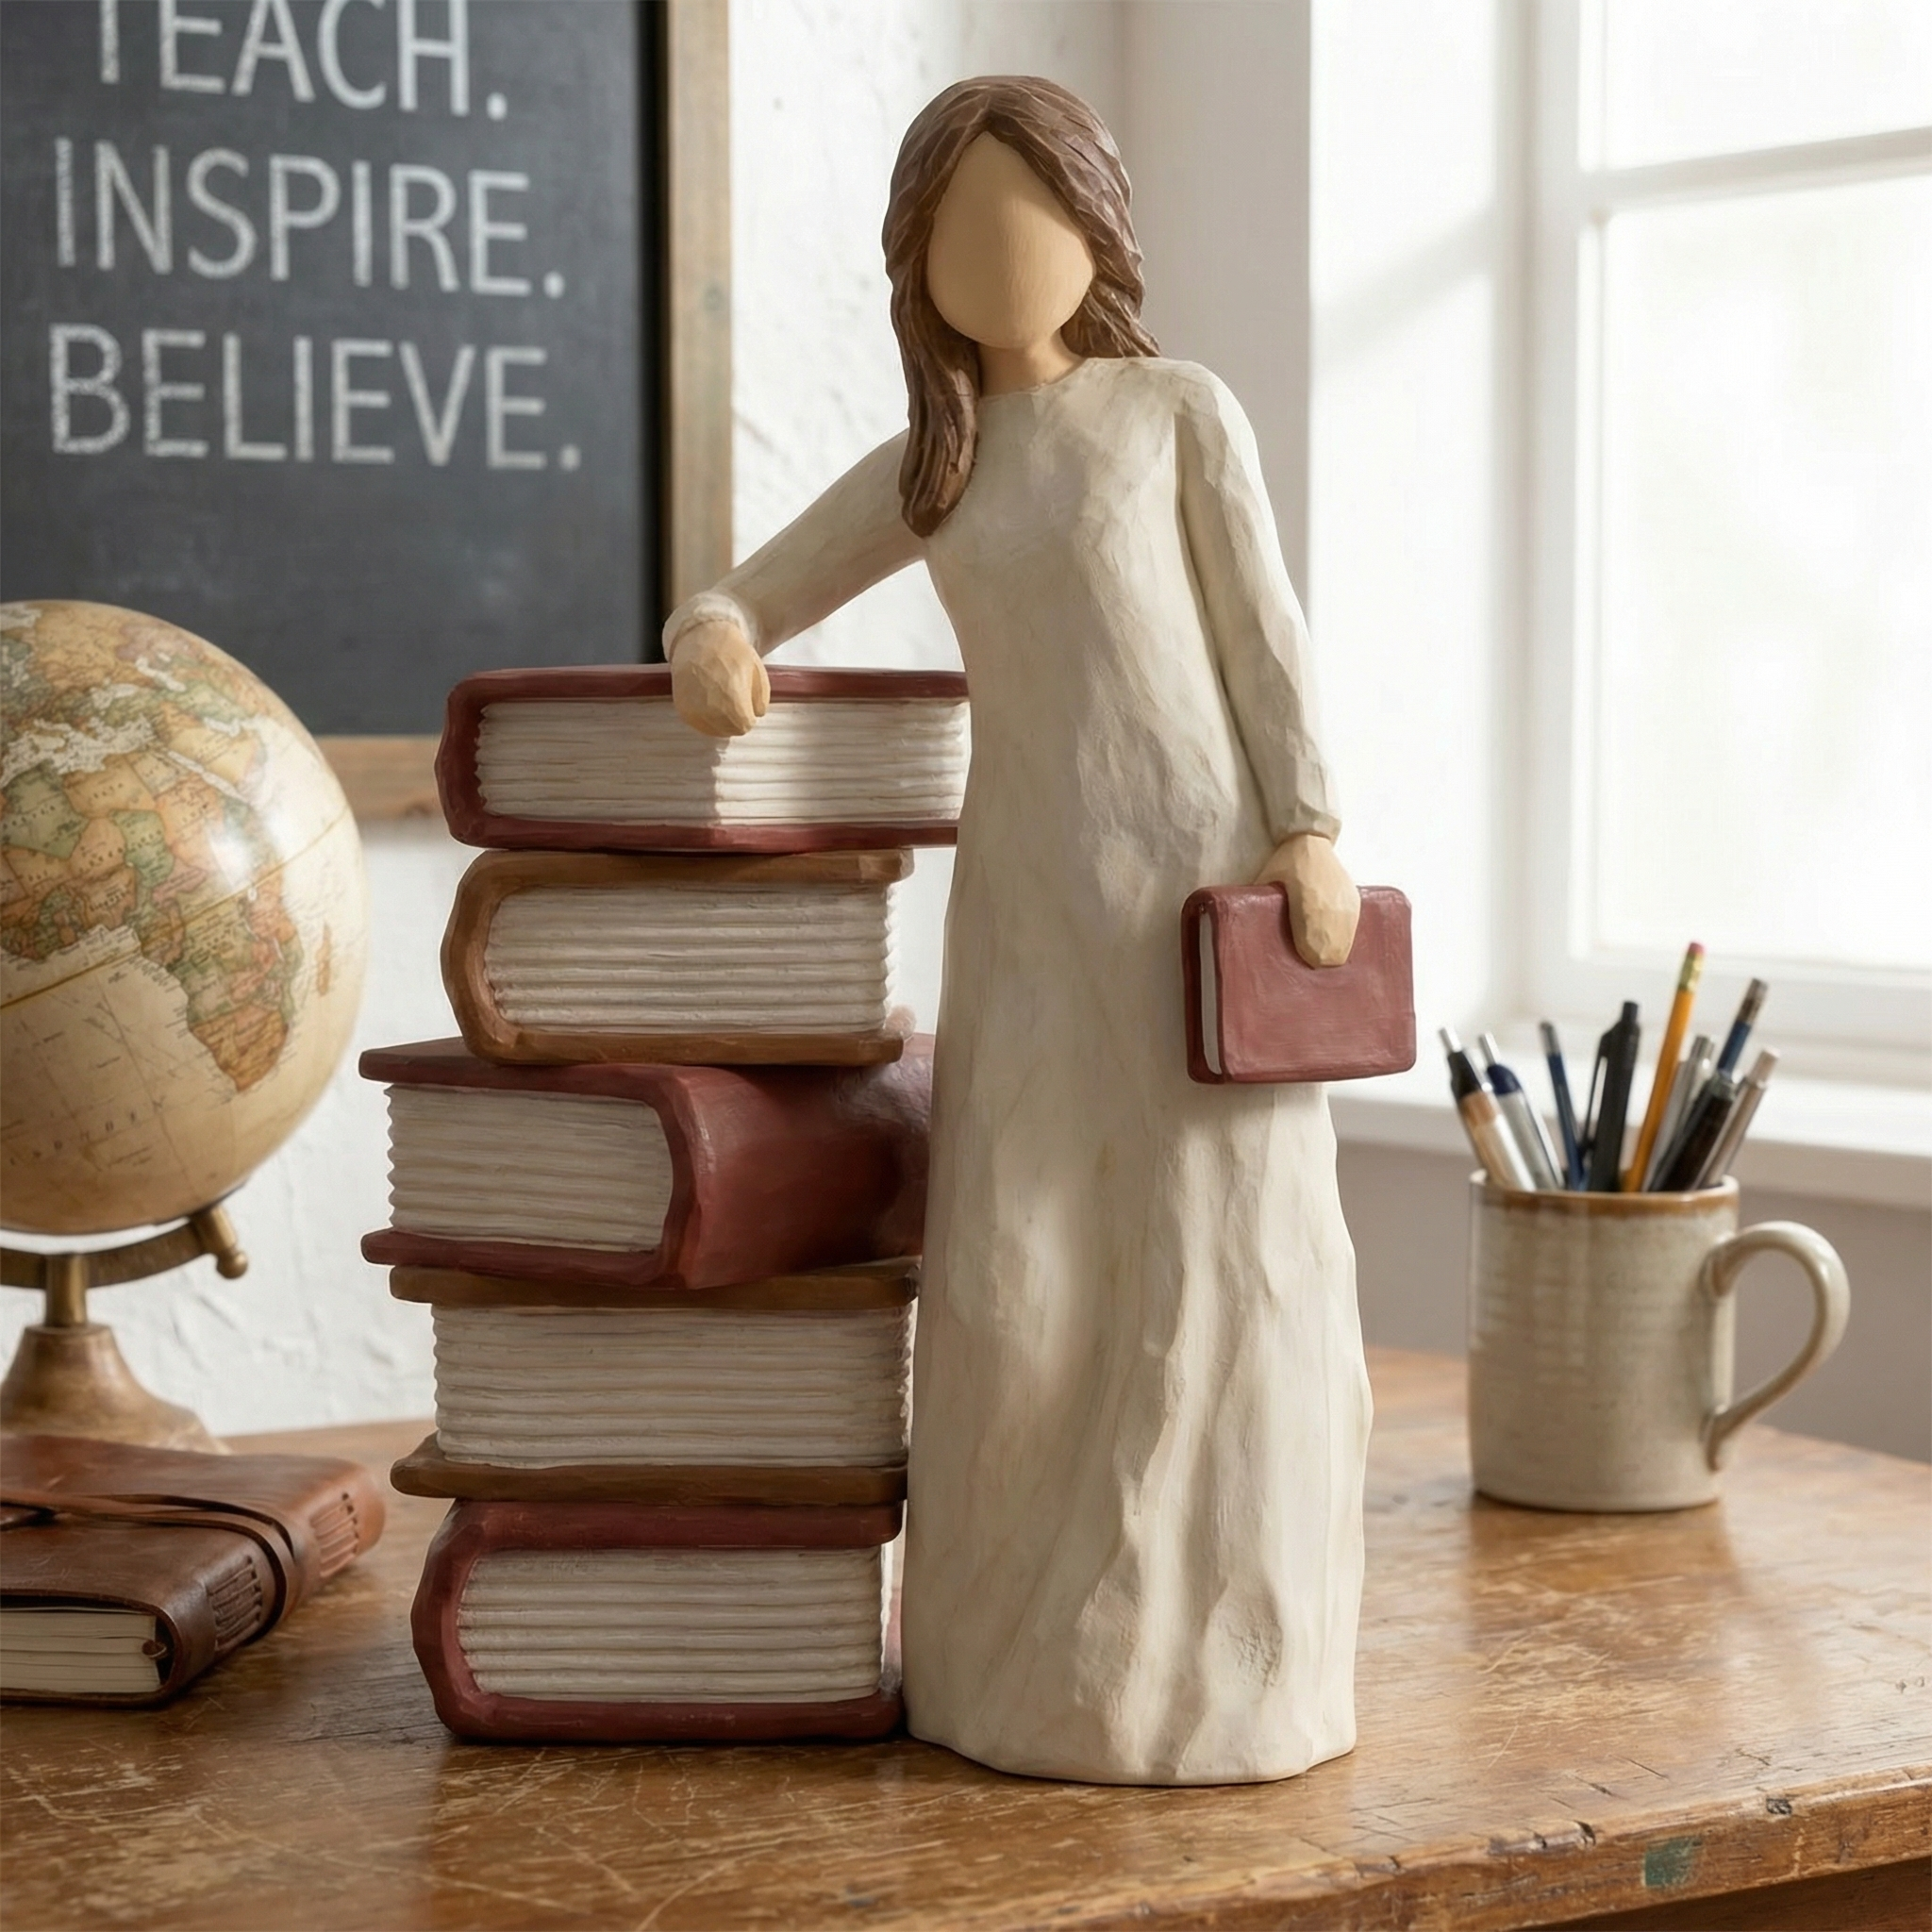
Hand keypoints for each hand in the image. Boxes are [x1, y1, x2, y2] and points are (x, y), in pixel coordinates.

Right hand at [669, 616, 768, 736]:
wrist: (699, 639)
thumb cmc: (732, 653)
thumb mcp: (757, 672)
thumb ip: (761, 699)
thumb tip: (757, 715)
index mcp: (733, 704)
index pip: (746, 725)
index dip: (749, 714)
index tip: (747, 701)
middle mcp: (712, 713)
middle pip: (730, 730)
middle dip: (736, 719)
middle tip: (734, 698)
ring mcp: (694, 712)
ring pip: (714, 730)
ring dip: (721, 720)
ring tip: (721, 697)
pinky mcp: (683, 710)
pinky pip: (699, 724)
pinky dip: (707, 717)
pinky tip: (710, 701)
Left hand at [1254, 833, 1359, 966]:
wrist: (1311, 840)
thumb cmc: (1285, 863)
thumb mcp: (1266, 884)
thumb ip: (1261, 908)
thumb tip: (1248, 931)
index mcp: (1308, 907)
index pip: (1313, 951)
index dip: (1305, 958)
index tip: (1297, 958)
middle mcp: (1331, 910)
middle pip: (1331, 955)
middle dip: (1318, 958)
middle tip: (1306, 956)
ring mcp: (1346, 907)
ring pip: (1344, 946)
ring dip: (1332, 950)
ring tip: (1319, 948)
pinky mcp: (1355, 903)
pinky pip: (1353, 932)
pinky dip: (1343, 937)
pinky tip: (1332, 936)